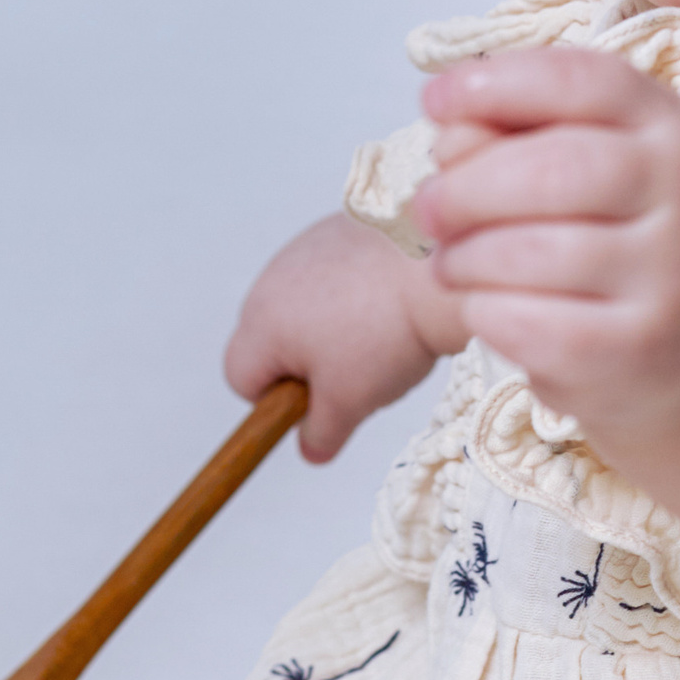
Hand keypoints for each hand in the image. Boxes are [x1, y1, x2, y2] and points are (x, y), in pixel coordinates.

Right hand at [226, 213, 443, 459]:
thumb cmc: (387, 331)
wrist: (438, 264)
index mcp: (262, 323)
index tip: (318, 402)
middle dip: (304, 364)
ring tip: (377, 333)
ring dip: (327, 326)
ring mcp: (304, 249)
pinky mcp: (336, 230)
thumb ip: (321, 433)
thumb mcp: (350, 401)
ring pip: (301, 306)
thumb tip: (310, 450)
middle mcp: (272, 281)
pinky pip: (330, 274)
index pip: (241, 378)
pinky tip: (386, 298)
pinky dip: (350, 291)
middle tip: (354, 371)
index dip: (275, 402)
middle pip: (269, 340)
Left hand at [412, 48, 679, 436]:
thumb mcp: (576, 159)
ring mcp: (674, 277)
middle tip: (426, 207)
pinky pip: (526, 323)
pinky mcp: (640, 350)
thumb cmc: (605, 227)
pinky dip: (483, 311)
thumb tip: (451, 137)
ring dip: (464, 258)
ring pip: (531, 253)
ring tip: (450, 262)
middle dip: (465, 188)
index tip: (432, 101)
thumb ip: (509, 132)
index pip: (580, 82)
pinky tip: (485, 305)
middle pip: (551, 170)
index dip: (493, 84)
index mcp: (668, 124)